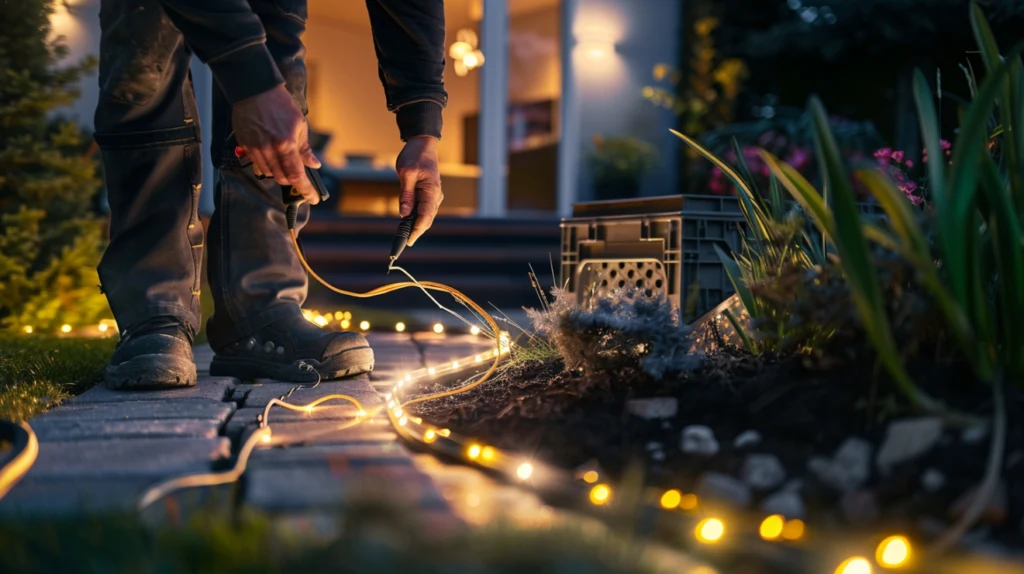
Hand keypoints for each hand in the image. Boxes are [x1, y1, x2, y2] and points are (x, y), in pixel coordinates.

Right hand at [232, 85, 321, 203]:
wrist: (255, 89)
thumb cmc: (280, 104)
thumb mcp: (300, 125)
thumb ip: (305, 149)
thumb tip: (314, 165)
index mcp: (286, 144)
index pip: (297, 175)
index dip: (306, 190)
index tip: (313, 198)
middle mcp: (270, 149)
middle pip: (282, 178)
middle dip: (292, 181)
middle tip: (299, 178)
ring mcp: (255, 148)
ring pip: (268, 174)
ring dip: (279, 174)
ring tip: (285, 164)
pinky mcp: (245, 145)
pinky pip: (256, 165)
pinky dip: (266, 167)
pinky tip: (272, 159)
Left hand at [396, 136, 442, 245]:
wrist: (423, 143)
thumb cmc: (415, 156)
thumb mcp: (406, 174)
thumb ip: (406, 195)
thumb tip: (404, 214)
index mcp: (431, 191)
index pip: (425, 216)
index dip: (416, 230)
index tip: (408, 241)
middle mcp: (435, 195)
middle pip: (427, 219)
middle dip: (416, 232)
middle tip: (403, 244)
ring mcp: (433, 195)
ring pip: (426, 216)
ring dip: (416, 226)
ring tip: (404, 237)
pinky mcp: (428, 193)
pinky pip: (423, 209)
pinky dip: (416, 218)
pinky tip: (408, 224)